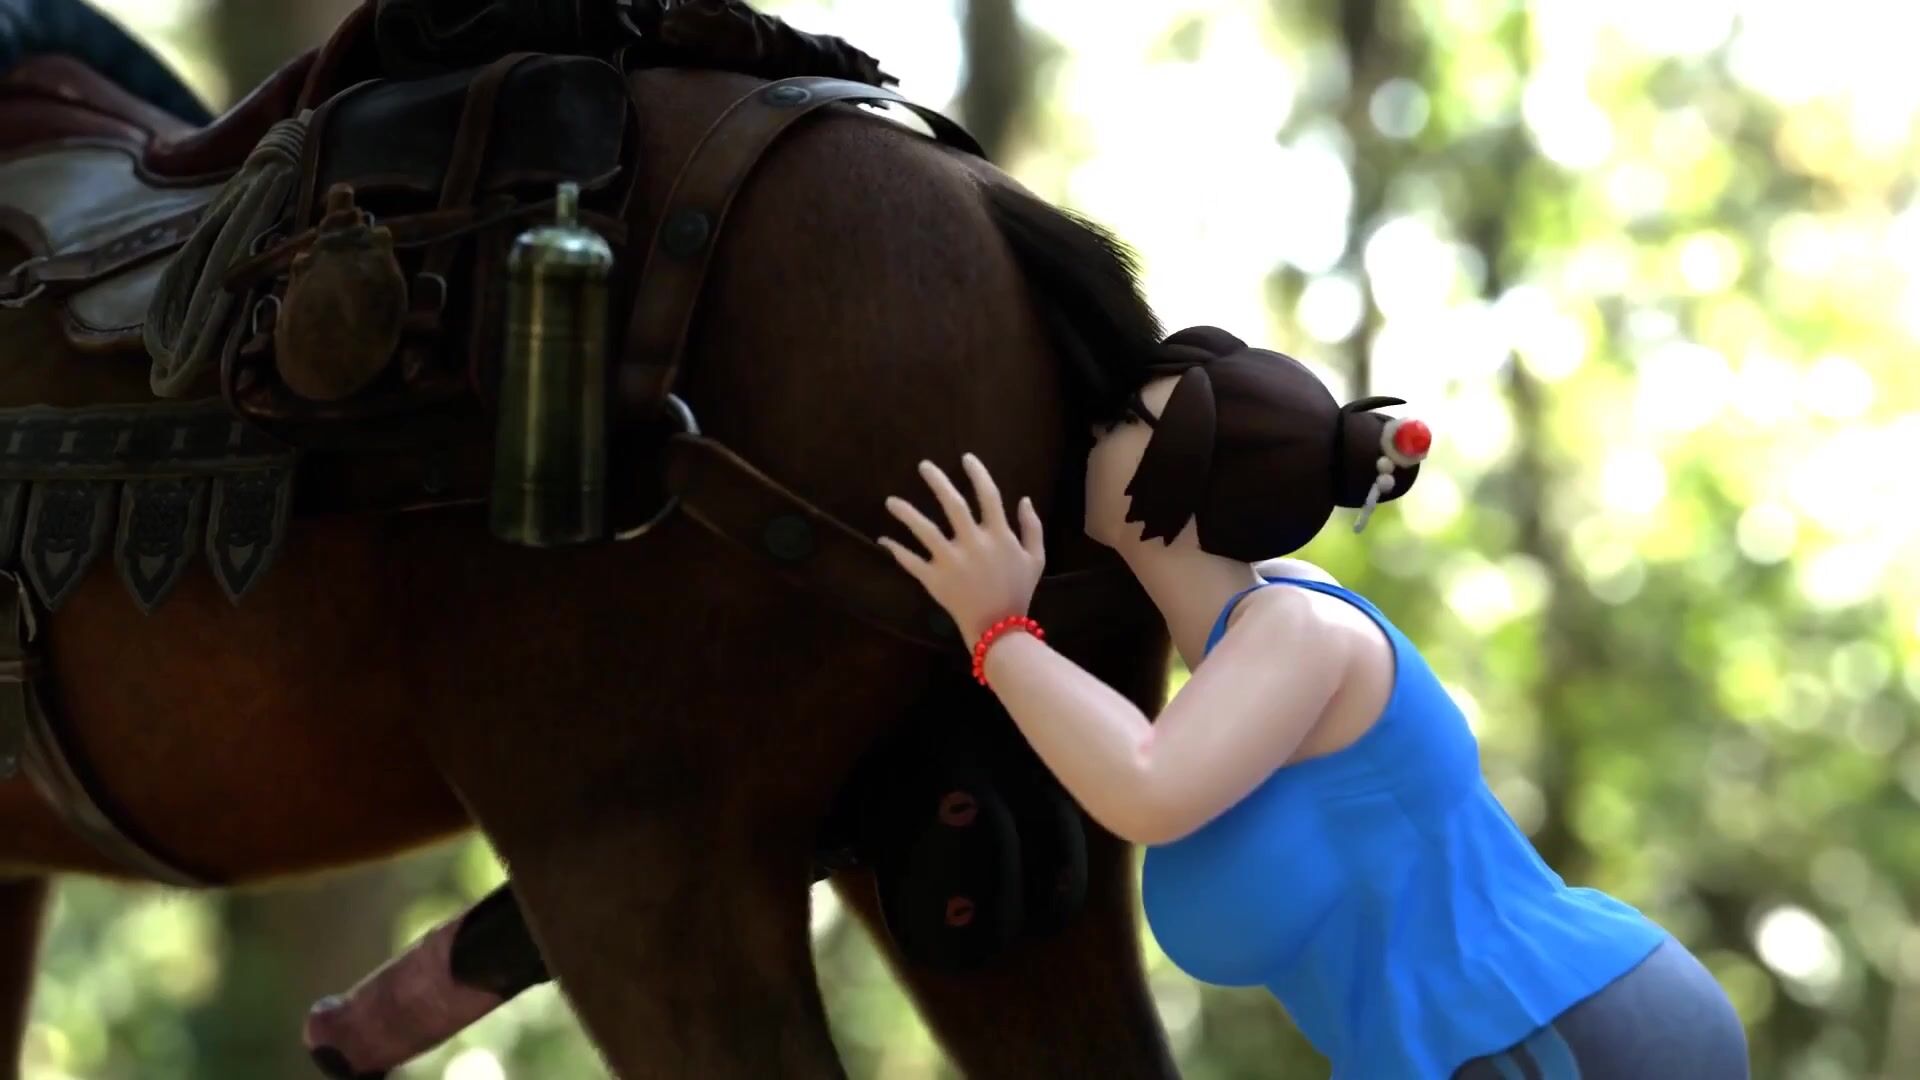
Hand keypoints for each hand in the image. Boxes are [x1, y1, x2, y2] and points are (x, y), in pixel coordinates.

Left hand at [878, 454, 1045, 642]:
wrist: (1000, 629)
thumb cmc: (1019, 591)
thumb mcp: (1036, 558)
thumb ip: (1032, 527)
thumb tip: (1025, 499)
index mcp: (999, 536)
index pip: (988, 495)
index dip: (977, 474)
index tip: (965, 459)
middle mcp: (974, 544)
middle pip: (953, 504)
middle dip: (937, 481)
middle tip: (923, 466)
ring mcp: (952, 562)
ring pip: (924, 530)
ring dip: (906, 513)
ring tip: (890, 501)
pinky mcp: (935, 580)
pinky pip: (911, 562)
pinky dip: (896, 550)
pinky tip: (883, 539)